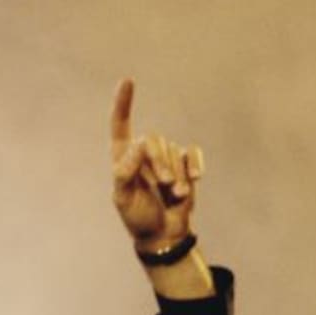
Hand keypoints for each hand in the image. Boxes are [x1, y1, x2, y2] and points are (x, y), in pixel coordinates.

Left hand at [109, 78, 205, 252]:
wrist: (164, 234)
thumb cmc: (138, 218)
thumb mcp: (123, 199)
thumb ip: (124, 172)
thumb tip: (137, 144)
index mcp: (122, 158)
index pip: (120, 125)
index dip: (123, 103)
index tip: (127, 81)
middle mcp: (143, 153)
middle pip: (153, 139)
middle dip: (160, 162)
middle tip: (163, 185)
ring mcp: (166, 157)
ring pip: (173, 150)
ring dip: (176, 174)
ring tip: (173, 195)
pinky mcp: (185, 164)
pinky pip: (192, 153)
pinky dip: (195, 166)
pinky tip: (195, 180)